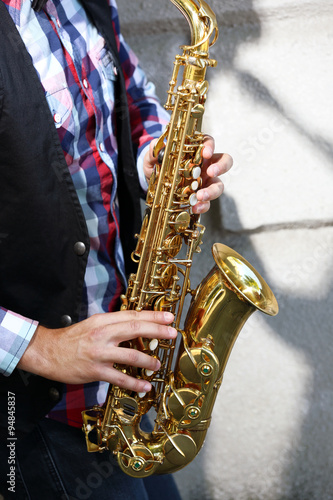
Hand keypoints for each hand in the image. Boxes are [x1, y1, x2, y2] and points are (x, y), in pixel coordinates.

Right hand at [17, 311, 175, 392]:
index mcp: (102, 321)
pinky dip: (134, 382)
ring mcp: (99, 353)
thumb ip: (112, 324)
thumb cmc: (71, 339)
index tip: (168, 318)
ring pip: (130, 354)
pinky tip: (145, 386)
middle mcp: (102, 334)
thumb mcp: (92, 324)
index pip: (131, 315)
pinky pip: (119, 377)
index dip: (152, 316)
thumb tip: (134, 324)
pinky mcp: (95, 370)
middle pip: (134, 329)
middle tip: (173, 333)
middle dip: (157, 331)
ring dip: (148, 360)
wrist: (48, 352)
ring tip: (158, 364)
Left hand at [143, 135, 232, 213]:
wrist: (153, 186)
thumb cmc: (158, 167)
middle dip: (221, 166)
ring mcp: (204, 182)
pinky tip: (195, 207)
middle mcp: (204, 165)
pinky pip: (207, 202)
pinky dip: (203, 205)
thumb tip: (154, 146)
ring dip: (212, 191)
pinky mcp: (200, 198)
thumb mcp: (152, 159)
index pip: (207, 142)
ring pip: (218, 185)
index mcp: (195, 151)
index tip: (206, 153)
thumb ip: (154, 152)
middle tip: (211, 172)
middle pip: (223, 161)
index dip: (210, 145)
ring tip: (200, 196)